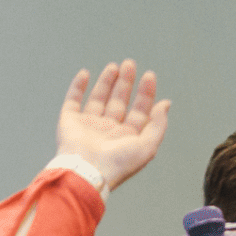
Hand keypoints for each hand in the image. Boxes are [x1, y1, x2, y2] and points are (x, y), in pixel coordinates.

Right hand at [55, 60, 170, 192]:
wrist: (87, 171)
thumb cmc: (117, 164)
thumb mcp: (147, 146)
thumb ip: (157, 125)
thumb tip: (165, 105)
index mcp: (127, 138)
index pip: (139, 111)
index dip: (145, 93)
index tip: (149, 76)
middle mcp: (108, 131)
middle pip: (119, 102)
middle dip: (126, 83)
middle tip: (130, 64)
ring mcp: (89, 125)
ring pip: (99, 98)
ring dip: (106, 81)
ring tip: (114, 66)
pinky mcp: (70, 121)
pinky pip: (73, 100)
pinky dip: (77, 86)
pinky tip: (85, 74)